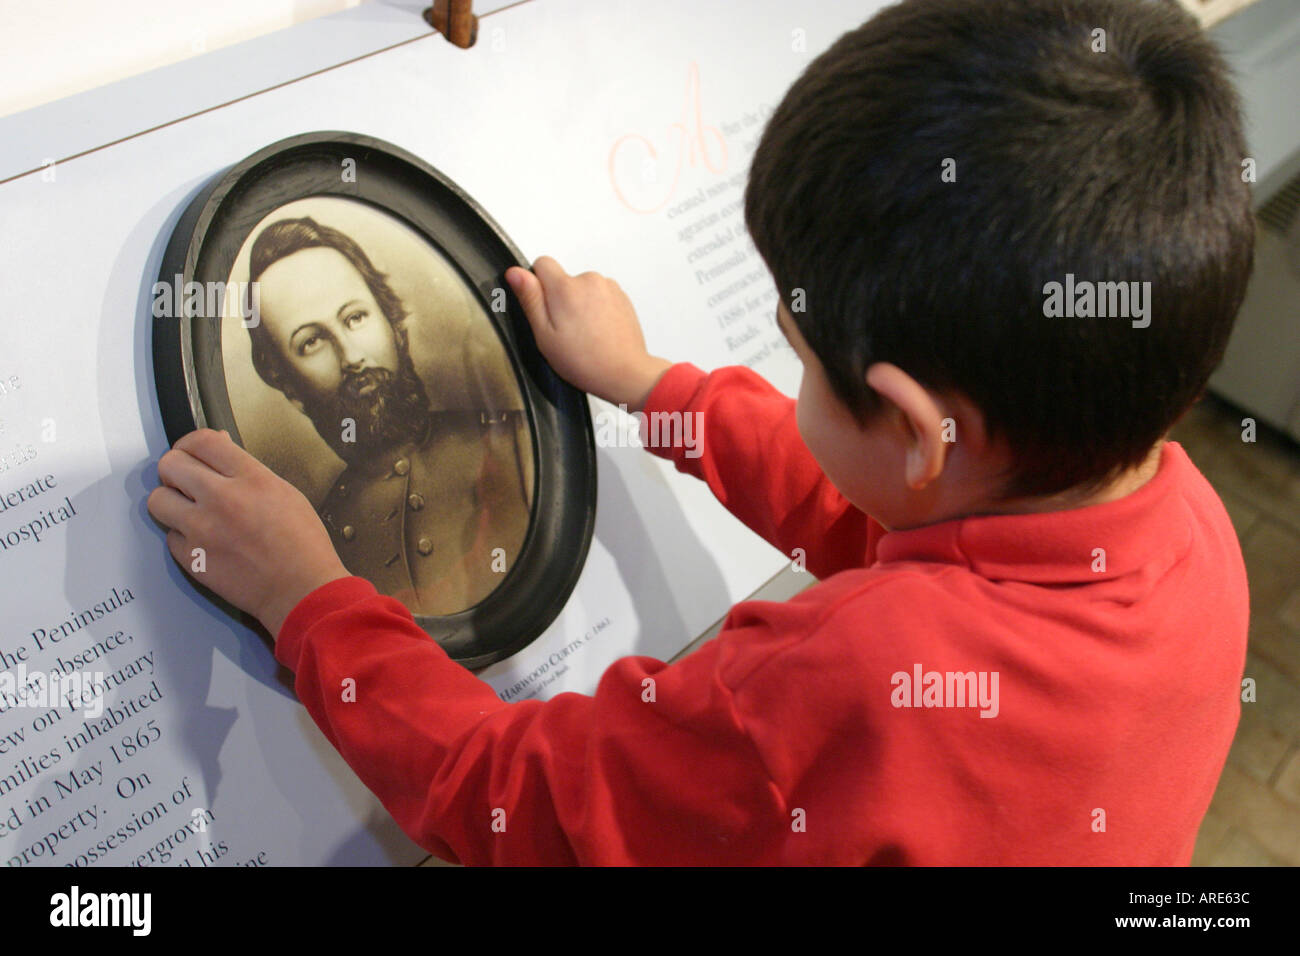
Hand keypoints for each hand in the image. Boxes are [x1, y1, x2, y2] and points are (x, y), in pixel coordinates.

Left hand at [146, 429, 351, 640]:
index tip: (190, 451)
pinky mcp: (192, 558)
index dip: (190, 442)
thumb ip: (248, 470)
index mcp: (251, 479)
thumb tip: (221, 450)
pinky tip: (203, 540)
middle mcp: (223, 498)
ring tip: (187, 510)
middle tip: (183, 479)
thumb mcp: (285, 493)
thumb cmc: (302, 546)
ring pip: (157, 499)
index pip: (202, 441)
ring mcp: (203, 529)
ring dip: (170, 501)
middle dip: (174, 469)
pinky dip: (182, 536)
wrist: (301, 589)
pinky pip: (170, 536)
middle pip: (171, 464)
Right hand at [506, 256, 673, 411]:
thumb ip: (530, 299)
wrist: (625, 373)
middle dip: (559, 299)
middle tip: (565, 331)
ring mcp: (608, 287)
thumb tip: (515, 273)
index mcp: (565, 288)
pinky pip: (599, 295)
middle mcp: (589, 280)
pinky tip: (597, 332)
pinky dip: (596, 310)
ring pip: (582, 288)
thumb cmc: (585, 360)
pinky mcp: (621, 297)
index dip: (537, 285)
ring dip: (579, 305)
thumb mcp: (545, 335)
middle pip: (563, 279)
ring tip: (584, 334)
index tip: (544, 309)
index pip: (541, 263)